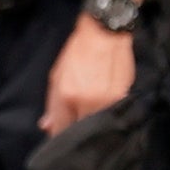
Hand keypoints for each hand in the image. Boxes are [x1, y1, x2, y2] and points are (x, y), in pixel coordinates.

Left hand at [43, 12, 136, 134]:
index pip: (62, 130)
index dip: (60, 136)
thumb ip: (53, 106)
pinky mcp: (122, 97)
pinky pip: (112, 115)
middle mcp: (87, 101)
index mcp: (67, 96)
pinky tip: (103, 103)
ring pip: (98, 126)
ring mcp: (107, 101)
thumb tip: (47, 126)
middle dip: (76, 131)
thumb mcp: (57, 77)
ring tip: (91, 110)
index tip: (61, 135)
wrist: (104, 33)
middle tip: (76, 122)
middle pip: (80, 131)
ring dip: (93, 123)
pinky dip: (107, 114)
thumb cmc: (78, 52)